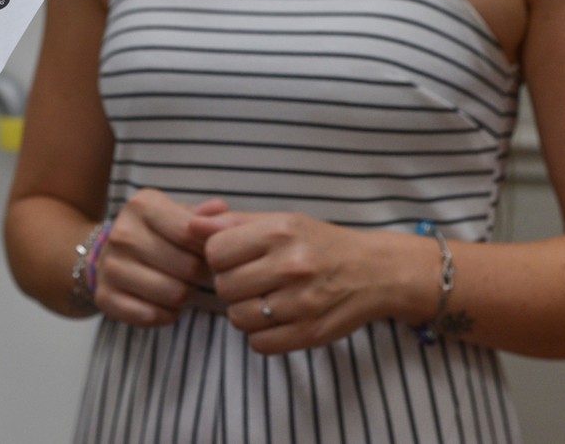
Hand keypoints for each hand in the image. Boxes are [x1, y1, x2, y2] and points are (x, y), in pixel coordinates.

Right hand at [93, 190, 227, 327]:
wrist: (107, 254)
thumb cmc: (156, 233)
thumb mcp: (177, 214)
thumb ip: (205, 216)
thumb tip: (224, 213)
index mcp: (142, 206)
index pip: (191, 234)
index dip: (209, 249)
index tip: (209, 252)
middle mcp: (121, 233)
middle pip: (187, 267)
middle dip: (199, 274)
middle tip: (195, 272)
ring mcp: (110, 266)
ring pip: (174, 295)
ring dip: (185, 296)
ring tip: (181, 284)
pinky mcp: (105, 297)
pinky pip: (153, 316)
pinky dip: (167, 314)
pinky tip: (164, 302)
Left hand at [189, 210, 403, 354]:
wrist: (373, 271)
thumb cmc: (318, 243)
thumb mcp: (280, 221)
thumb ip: (233, 223)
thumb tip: (191, 223)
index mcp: (280, 231)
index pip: (215, 251)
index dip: (219, 257)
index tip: (235, 258)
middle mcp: (291, 265)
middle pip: (224, 286)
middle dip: (232, 284)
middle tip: (252, 280)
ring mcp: (302, 302)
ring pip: (238, 318)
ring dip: (245, 311)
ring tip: (265, 299)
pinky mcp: (310, 333)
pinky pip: (259, 344)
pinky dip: (262, 334)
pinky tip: (277, 318)